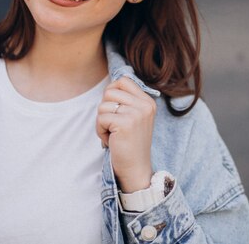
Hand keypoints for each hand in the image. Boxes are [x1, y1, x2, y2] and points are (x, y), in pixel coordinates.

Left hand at [96, 77, 155, 192]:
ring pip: (103, 105)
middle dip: (105, 110)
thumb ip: (126, 100)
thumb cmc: (129, 143)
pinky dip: (100, 130)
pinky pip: (101, 118)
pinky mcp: (125, 123)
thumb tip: (111, 83)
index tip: (115, 111)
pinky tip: (111, 140)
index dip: (112, 93)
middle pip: (110, 92)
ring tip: (113, 134)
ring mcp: (136, 113)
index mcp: (148, 101)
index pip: (123, 81)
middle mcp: (145, 105)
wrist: (135, 168)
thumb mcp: (134, 117)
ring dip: (102, 122)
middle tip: (114, 126)